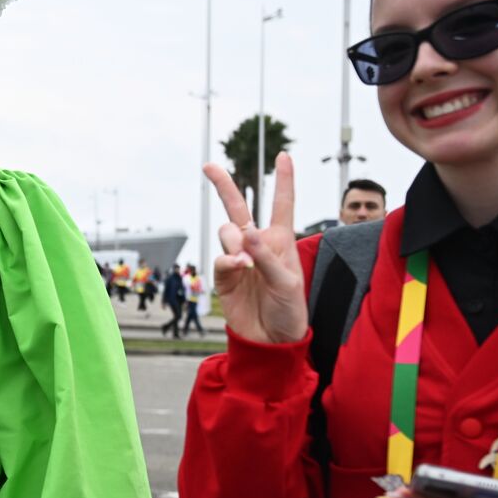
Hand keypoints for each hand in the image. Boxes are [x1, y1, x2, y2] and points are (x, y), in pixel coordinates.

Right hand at [205, 152, 307, 343]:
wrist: (271, 342)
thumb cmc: (289, 311)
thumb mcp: (288, 282)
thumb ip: (266, 256)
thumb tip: (245, 232)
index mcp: (280, 241)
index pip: (282, 204)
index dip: (284, 180)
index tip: (283, 156)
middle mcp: (257, 244)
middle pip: (238, 207)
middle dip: (223, 185)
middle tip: (208, 166)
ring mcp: (238, 259)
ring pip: (226, 231)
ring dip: (234, 240)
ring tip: (246, 263)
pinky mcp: (224, 276)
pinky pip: (220, 258)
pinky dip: (228, 260)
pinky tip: (239, 268)